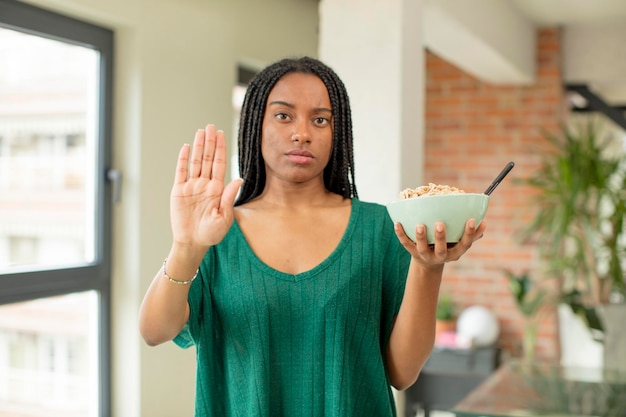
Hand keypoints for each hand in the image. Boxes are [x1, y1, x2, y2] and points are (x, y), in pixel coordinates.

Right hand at [170, 124, 242, 249]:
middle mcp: (205, 184)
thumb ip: (229, 197)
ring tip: (201, 131)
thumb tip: (239, 179)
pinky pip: (180, 172)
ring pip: (195, 162)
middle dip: (210, 142)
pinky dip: (182, 159)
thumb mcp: (224, 216)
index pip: (220, 164)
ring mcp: (191, 186)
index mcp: (217, 189)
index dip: (221, 149)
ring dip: (198, 146)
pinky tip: (185, 147)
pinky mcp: (179, 191)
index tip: (222, 134)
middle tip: (211, 126)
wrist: (193, 243)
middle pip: (207, 158)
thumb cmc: (211, 233)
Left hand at [393, 219, 485, 266]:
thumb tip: (484, 222)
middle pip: (441, 249)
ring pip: (422, 248)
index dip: (469, 234)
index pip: (464, 244)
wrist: (428, 263)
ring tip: (419, 224)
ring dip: (420, 237)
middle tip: (440, 223)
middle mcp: (440, 256)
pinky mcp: (412, 252)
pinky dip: (401, 234)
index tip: (472, 220)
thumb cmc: (448, 246)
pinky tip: (397, 223)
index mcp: (455, 252)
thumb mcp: (460, 243)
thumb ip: (472, 234)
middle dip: (441, 237)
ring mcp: (425, 255)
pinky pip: (405, 244)